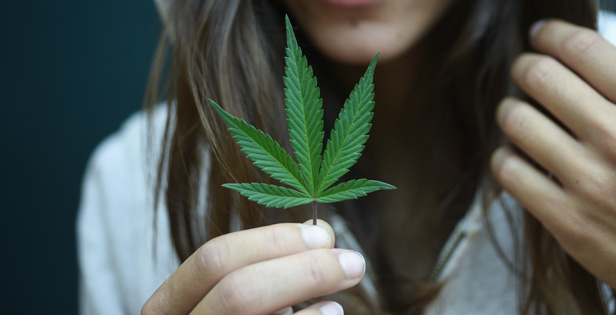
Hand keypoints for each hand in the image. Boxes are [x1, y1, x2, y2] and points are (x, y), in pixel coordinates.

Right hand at [141, 219, 364, 313]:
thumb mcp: (240, 295)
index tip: (322, 235)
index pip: (214, 259)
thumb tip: (320, 234)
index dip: (271, 241)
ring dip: (309, 290)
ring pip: (254, 314)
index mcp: (169, 305)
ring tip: (347, 281)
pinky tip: (331, 312)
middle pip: (238, 291)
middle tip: (352, 261)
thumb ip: (272, 264)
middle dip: (303, 269)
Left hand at [491, 19, 615, 287]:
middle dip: (526, 67)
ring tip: (519, 115)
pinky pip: (507, 170)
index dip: (554, 34)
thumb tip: (581, 55)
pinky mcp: (567, 220)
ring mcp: (589, 182)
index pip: (584, 49)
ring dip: (512, 111)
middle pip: (539, 76)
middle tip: (526, 71)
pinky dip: (506, 157)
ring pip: (515, 119)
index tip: (543, 34)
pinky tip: (520, 158)